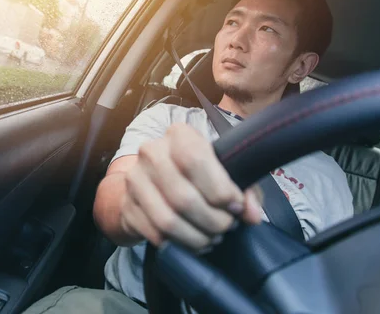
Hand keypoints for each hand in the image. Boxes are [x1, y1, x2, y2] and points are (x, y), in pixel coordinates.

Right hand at [119, 123, 262, 249]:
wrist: (149, 184)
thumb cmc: (194, 175)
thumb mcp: (222, 172)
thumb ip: (245, 190)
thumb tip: (252, 214)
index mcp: (178, 135)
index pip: (195, 159)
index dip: (219, 189)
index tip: (236, 206)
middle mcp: (152, 152)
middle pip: (183, 197)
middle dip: (212, 220)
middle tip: (226, 227)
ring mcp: (135, 179)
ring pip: (168, 220)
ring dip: (196, 237)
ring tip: (212, 238)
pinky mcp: (127, 206)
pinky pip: (155, 234)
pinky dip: (179, 245)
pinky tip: (193, 243)